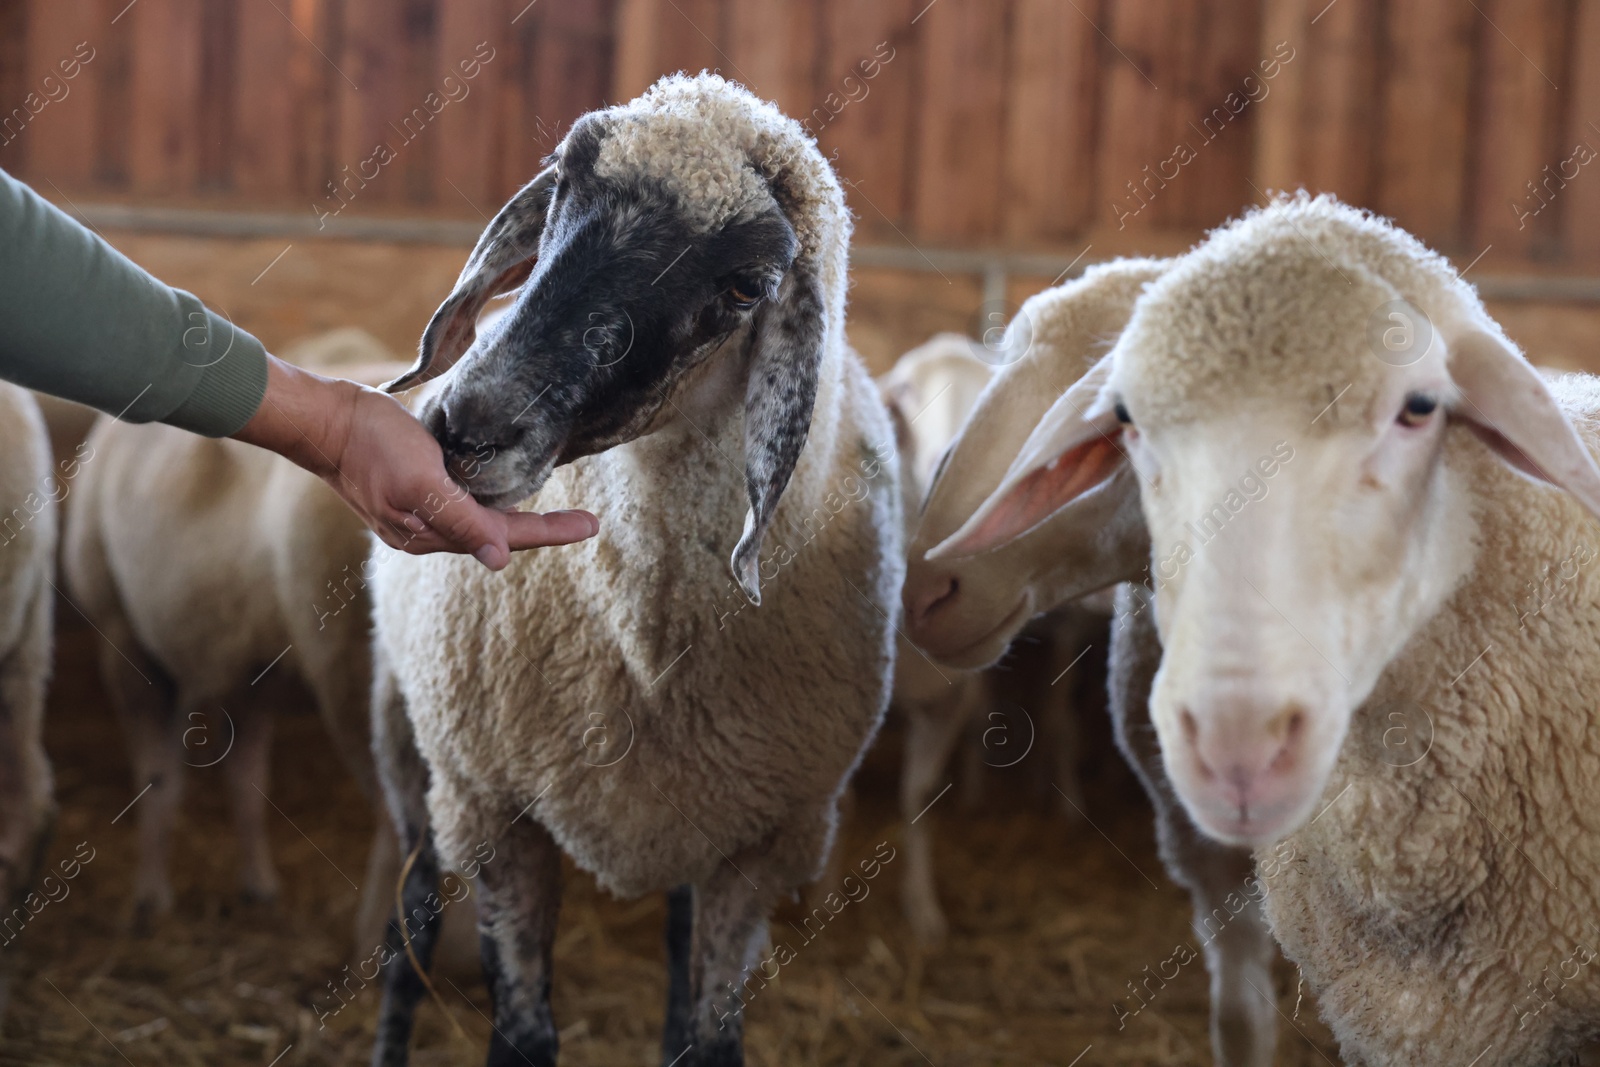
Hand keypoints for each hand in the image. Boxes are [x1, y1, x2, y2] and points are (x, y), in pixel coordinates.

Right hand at [232, 357, 597, 568]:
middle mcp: (426, 533)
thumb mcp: (422, 479)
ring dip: (516, 521)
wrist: (324, 421)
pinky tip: (504, 494)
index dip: (552, 532)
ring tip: (557, 515)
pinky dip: (489, 503)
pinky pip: (461, 506)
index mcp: (431, 534)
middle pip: (497, 536)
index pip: (506, 537)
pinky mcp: (411, 494)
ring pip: (480, 524)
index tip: (592, 526)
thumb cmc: (372, 444)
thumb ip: (460, 519)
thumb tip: (499, 560)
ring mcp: (417, 516)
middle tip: (586, 523)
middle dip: (541, 532)